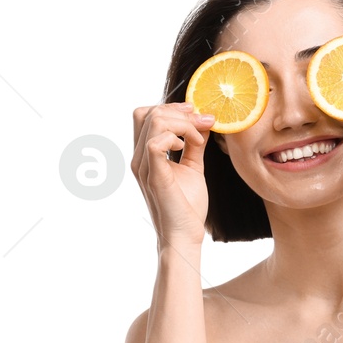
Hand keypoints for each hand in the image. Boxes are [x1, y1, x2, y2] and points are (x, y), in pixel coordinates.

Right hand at [131, 102, 214, 247]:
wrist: (184, 234)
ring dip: (183, 123)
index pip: (146, 115)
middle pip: (147, 112)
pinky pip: (155, 142)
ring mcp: (144, 166)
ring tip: (199, 138)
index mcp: (145, 155)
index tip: (197, 115)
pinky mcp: (154, 176)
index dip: (171, 107)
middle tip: (202, 123)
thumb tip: (204, 122)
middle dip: (179, 111)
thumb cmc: (186, 206)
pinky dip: (176, 137)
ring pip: (154, 121)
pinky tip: (187, 147)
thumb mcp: (192, 166)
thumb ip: (194, 144)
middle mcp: (139, 158)